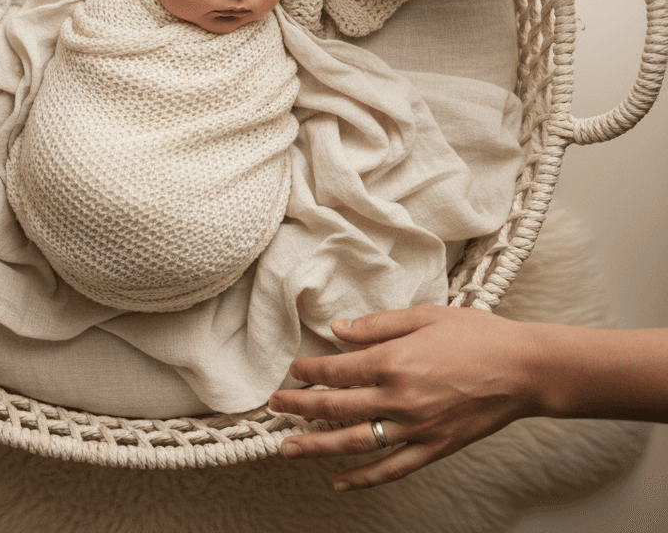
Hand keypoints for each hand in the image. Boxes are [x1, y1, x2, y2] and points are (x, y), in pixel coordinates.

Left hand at [267, 305, 540, 490]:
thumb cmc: (476, 336)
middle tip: (273, 407)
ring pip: (355, 443)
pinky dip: (363, 479)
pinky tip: (340, 481)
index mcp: (393, 362)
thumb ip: (376, 325)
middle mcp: (399, 400)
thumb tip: (338, 329)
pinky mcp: (434, 449)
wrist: (524, 369)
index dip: (308, 371)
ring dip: (317, 446)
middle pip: (336, 408)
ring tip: (287, 448)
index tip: (291, 370)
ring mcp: (416, 429)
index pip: (336, 371)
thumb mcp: (422, 316)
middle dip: (299, 407)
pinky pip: (392, 469)